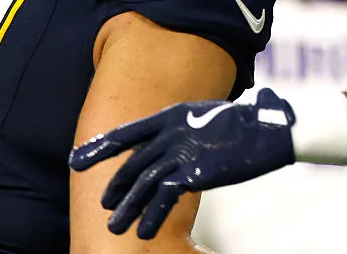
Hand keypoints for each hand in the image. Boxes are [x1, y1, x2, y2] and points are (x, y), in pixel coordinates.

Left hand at [68, 88, 295, 238]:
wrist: (270, 128)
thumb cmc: (246, 123)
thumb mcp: (209, 118)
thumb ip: (187, 131)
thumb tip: (173, 144)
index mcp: (173, 115)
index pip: (127, 132)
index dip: (99, 147)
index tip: (76, 159)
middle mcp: (173, 131)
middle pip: (132, 163)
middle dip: (116, 187)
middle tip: (105, 205)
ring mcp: (183, 151)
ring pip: (142, 184)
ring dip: (127, 208)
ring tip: (115, 226)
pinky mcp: (196, 172)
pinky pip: (163, 198)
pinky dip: (151, 216)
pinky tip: (143, 231)